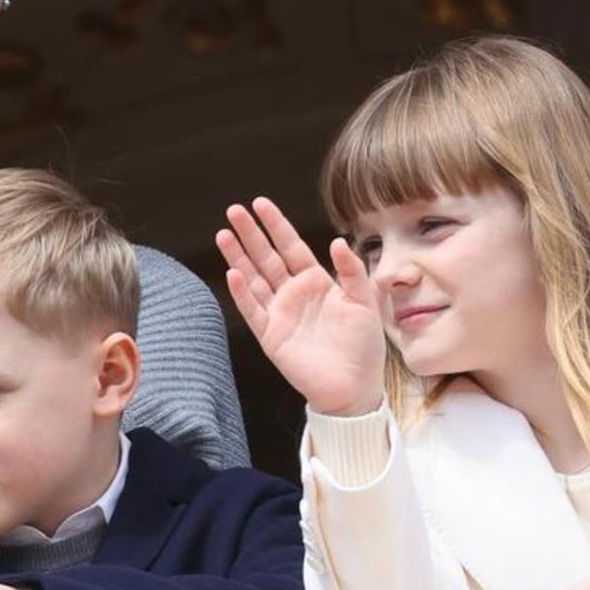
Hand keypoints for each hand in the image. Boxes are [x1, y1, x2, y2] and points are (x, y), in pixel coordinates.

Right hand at [216, 197, 385, 416]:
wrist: (355, 387)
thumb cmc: (363, 345)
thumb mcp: (365, 302)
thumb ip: (352, 271)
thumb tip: (336, 241)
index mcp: (316, 281)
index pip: (291, 246)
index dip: (276, 225)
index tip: (260, 203)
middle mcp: (294, 293)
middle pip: (266, 257)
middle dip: (250, 234)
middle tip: (233, 211)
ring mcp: (279, 313)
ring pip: (254, 278)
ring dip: (238, 257)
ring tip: (223, 234)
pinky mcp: (270, 335)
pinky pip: (253, 310)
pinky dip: (242, 292)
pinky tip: (232, 274)